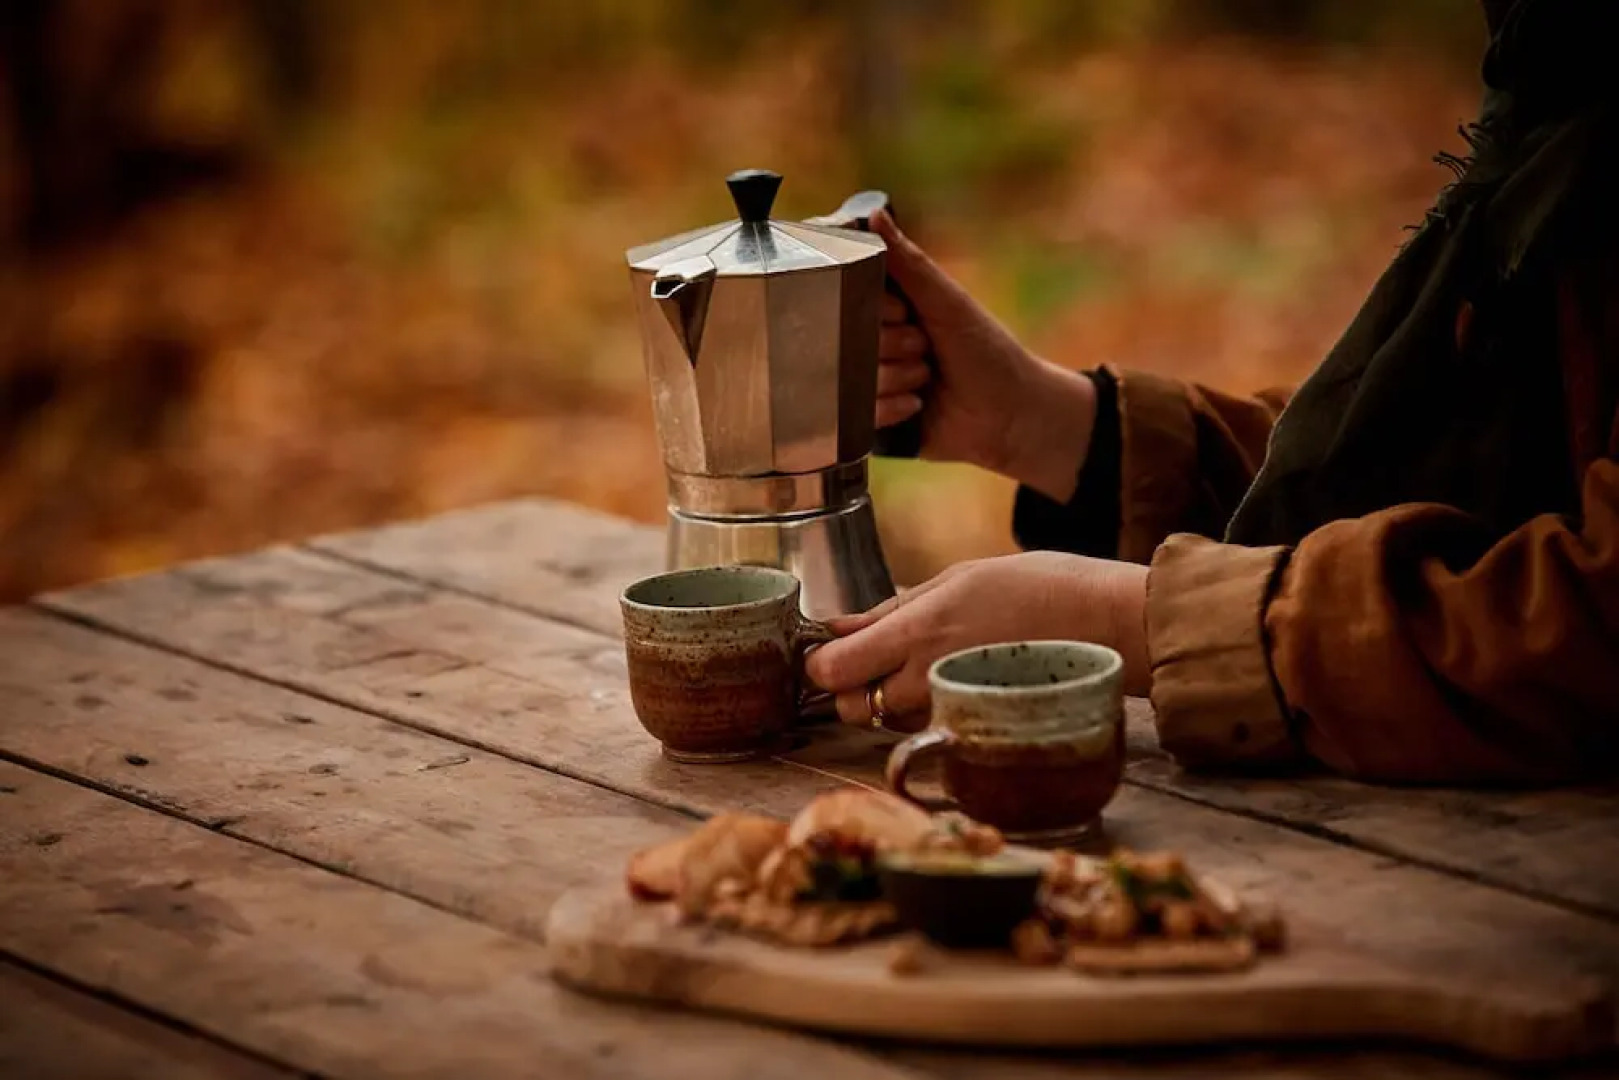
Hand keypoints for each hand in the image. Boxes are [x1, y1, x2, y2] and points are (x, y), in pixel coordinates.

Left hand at [803, 552, 1150, 730]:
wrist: (1109, 625)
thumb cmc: (1038, 588)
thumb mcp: (957, 579)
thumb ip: (889, 609)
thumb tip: (835, 626)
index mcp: (920, 630)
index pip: (834, 670)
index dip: (822, 662)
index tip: (831, 651)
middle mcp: (929, 677)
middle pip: (851, 707)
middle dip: (852, 688)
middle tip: (877, 661)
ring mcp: (954, 709)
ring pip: (887, 724)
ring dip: (889, 702)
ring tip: (929, 666)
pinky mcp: (977, 731)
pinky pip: (927, 733)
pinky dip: (925, 715)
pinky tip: (953, 684)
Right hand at [871, 210, 1098, 501]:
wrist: (1011, 413)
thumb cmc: (985, 349)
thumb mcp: (947, 302)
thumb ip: (908, 263)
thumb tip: (874, 213)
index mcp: (888, 312)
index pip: (850, 300)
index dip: (878, 310)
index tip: (906, 314)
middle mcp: (875, 345)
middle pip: (849, 340)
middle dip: (894, 346)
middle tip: (927, 349)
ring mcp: (872, 384)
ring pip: (854, 378)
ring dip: (900, 378)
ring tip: (929, 379)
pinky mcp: (875, 423)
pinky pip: (860, 414)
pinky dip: (893, 408)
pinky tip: (919, 406)